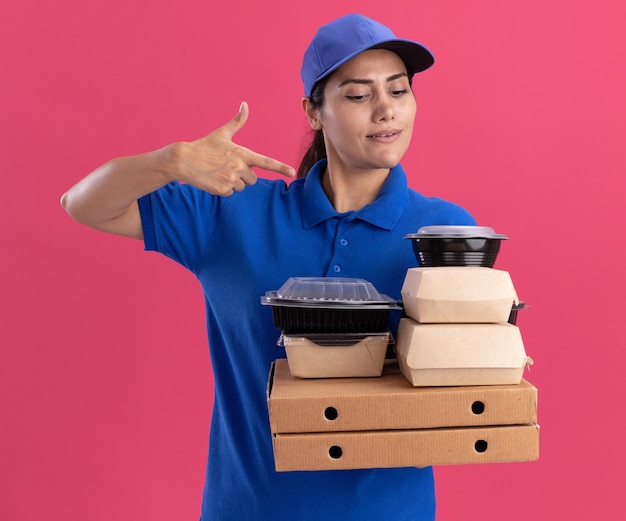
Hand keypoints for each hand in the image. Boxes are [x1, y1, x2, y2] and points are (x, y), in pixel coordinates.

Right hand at [171, 102, 294, 195]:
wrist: (183, 159)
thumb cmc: (204, 145)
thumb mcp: (222, 133)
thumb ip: (237, 121)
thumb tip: (245, 104)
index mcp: (242, 153)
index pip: (266, 162)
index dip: (281, 168)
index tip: (293, 173)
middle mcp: (240, 167)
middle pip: (253, 179)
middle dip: (243, 176)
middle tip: (226, 167)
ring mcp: (231, 179)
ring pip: (242, 187)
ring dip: (232, 183)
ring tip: (218, 172)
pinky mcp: (223, 189)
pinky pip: (230, 193)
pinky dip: (223, 189)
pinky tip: (213, 179)